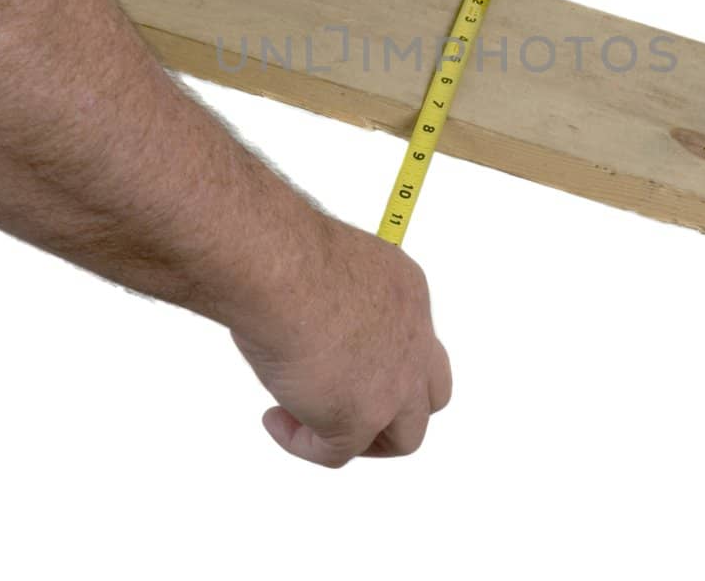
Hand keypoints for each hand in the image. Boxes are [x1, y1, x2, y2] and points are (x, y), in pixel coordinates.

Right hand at [230, 217, 452, 466]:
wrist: (279, 266)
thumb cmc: (286, 251)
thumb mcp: (327, 268)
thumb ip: (331, 301)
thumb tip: (306, 322)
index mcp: (407, 295)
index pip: (412, 340)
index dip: (381, 357)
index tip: (337, 355)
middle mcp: (413, 340)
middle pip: (429, 394)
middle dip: (393, 409)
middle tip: (344, 403)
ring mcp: (393, 386)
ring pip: (403, 437)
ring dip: (363, 440)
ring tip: (312, 423)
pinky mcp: (359, 419)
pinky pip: (335, 453)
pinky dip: (302, 443)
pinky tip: (274, 420)